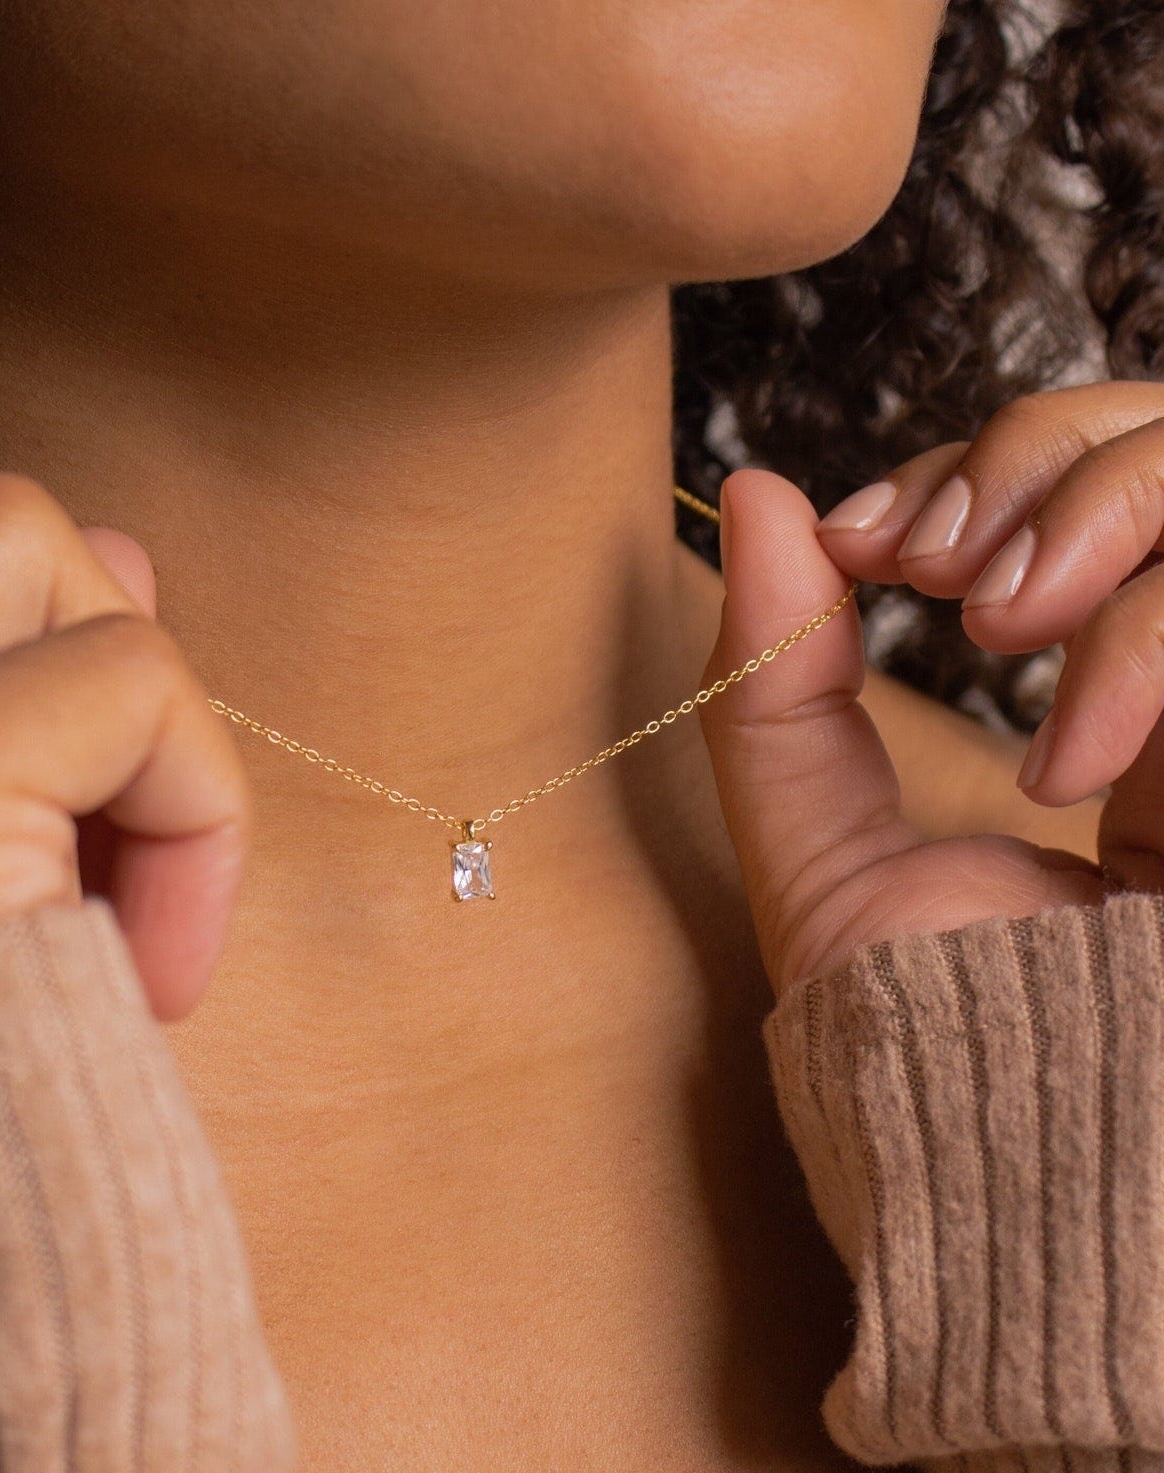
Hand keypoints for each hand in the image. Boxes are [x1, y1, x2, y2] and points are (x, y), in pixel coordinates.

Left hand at [699, 380, 1163, 995]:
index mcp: (1106, 692)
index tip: (864, 536)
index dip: (975, 467)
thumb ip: (777, 674)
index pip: (1073, 480)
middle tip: (936, 568)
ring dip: (1096, 519)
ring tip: (998, 635)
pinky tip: (1075, 766)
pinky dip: (1149, 653)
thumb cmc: (934, 1024)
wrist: (1040, 1176)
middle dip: (1036, 460)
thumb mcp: (816, 840)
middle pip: (1163, 437)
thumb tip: (751, 489)